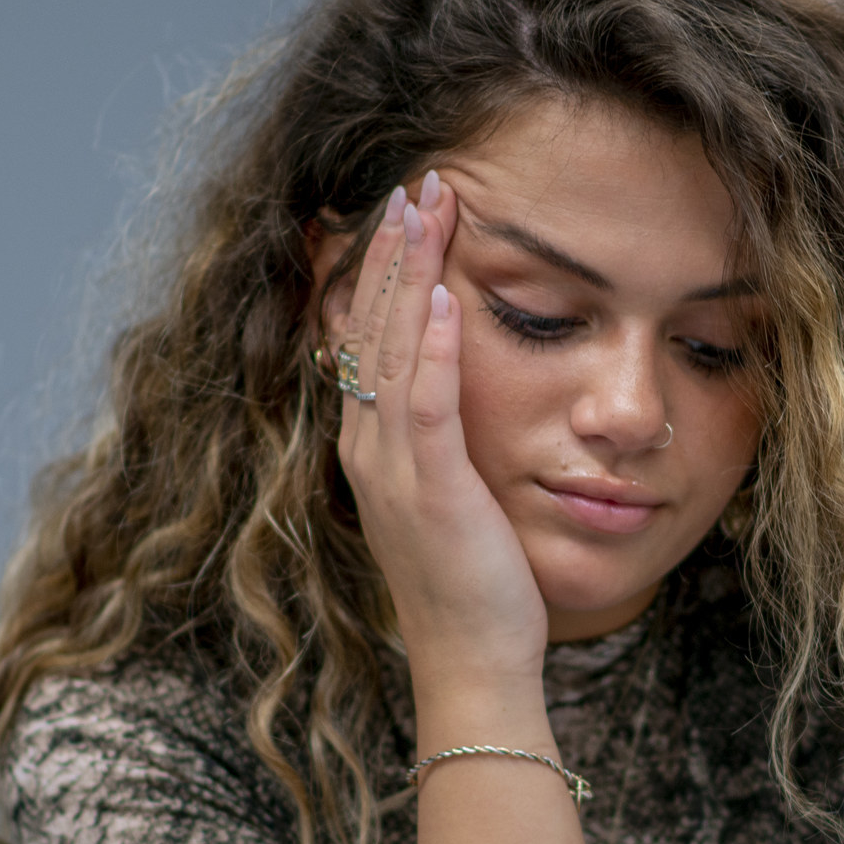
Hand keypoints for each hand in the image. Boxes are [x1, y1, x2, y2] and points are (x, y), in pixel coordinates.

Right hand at [332, 173, 548, 687]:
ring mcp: (394, 468)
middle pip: (373, 326)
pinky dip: (436, 347)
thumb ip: (442, 439)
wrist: (472, 661)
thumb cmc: (474, 584)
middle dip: (394, 250)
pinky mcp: (432, 490)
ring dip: (412, 274)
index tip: (408, 210)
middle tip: (416, 182)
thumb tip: (453, 390)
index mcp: (372, 446)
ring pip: (395, 349)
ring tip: (426, 208)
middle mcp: (369, 448)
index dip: (386, 270)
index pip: (370, 336)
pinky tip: (449, 297)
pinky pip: (428, 405)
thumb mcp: (451, 493)